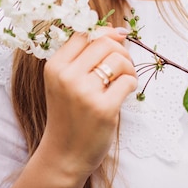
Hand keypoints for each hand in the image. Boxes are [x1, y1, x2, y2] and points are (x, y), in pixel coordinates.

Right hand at [39, 28, 136, 181]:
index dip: (105, 32)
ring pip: (118, 59)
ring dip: (129, 67)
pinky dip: (132, 83)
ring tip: (126, 79)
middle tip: (123, 65)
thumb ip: (82, 57)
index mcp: (55, 66)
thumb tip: (116, 32)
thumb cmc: (68, 114)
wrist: (63, 155)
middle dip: (121, 50)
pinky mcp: (103, 109)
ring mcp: (85, 93)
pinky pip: (127, 81)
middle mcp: (67, 76)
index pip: (84, 34)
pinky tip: (126, 92)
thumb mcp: (63, 81)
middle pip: (104, 43)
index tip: (118, 38)